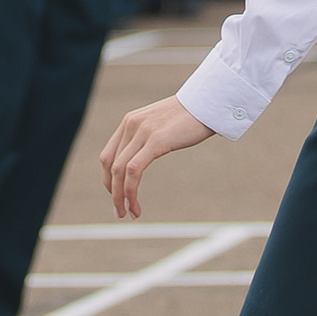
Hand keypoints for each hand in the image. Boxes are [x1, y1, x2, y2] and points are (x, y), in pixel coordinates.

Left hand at [99, 96, 215, 218]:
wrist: (208, 102)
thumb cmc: (190, 117)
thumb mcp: (161, 125)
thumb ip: (149, 137)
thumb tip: (145, 156)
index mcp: (129, 122)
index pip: (108, 156)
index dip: (108, 180)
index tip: (119, 197)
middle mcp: (131, 125)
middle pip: (110, 166)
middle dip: (113, 193)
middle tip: (120, 212)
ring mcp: (142, 132)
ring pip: (119, 171)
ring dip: (120, 197)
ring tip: (128, 213)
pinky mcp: (155, 140)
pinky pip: (134, 171)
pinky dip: (131, 192)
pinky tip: (137, 206)